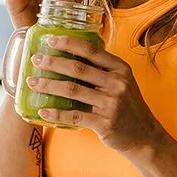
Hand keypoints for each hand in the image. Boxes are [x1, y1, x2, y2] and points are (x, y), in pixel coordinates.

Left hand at [26, 35, 162, 153]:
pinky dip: (56, 114)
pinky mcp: (104, 123)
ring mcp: (111, 104)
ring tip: (32, 83)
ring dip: (49, 86)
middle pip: (78, 69)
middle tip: (35, 60)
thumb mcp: (122, 81)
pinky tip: (42, 111)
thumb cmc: (128, 105)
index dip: (68, 43)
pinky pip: (74, 116)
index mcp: (120, 69)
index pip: (91, 50)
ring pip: (72, 90)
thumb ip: (102, 69)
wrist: (144, 136)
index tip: (50, 40)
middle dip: (53, 63)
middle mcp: (117, 84)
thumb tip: (69, 55)